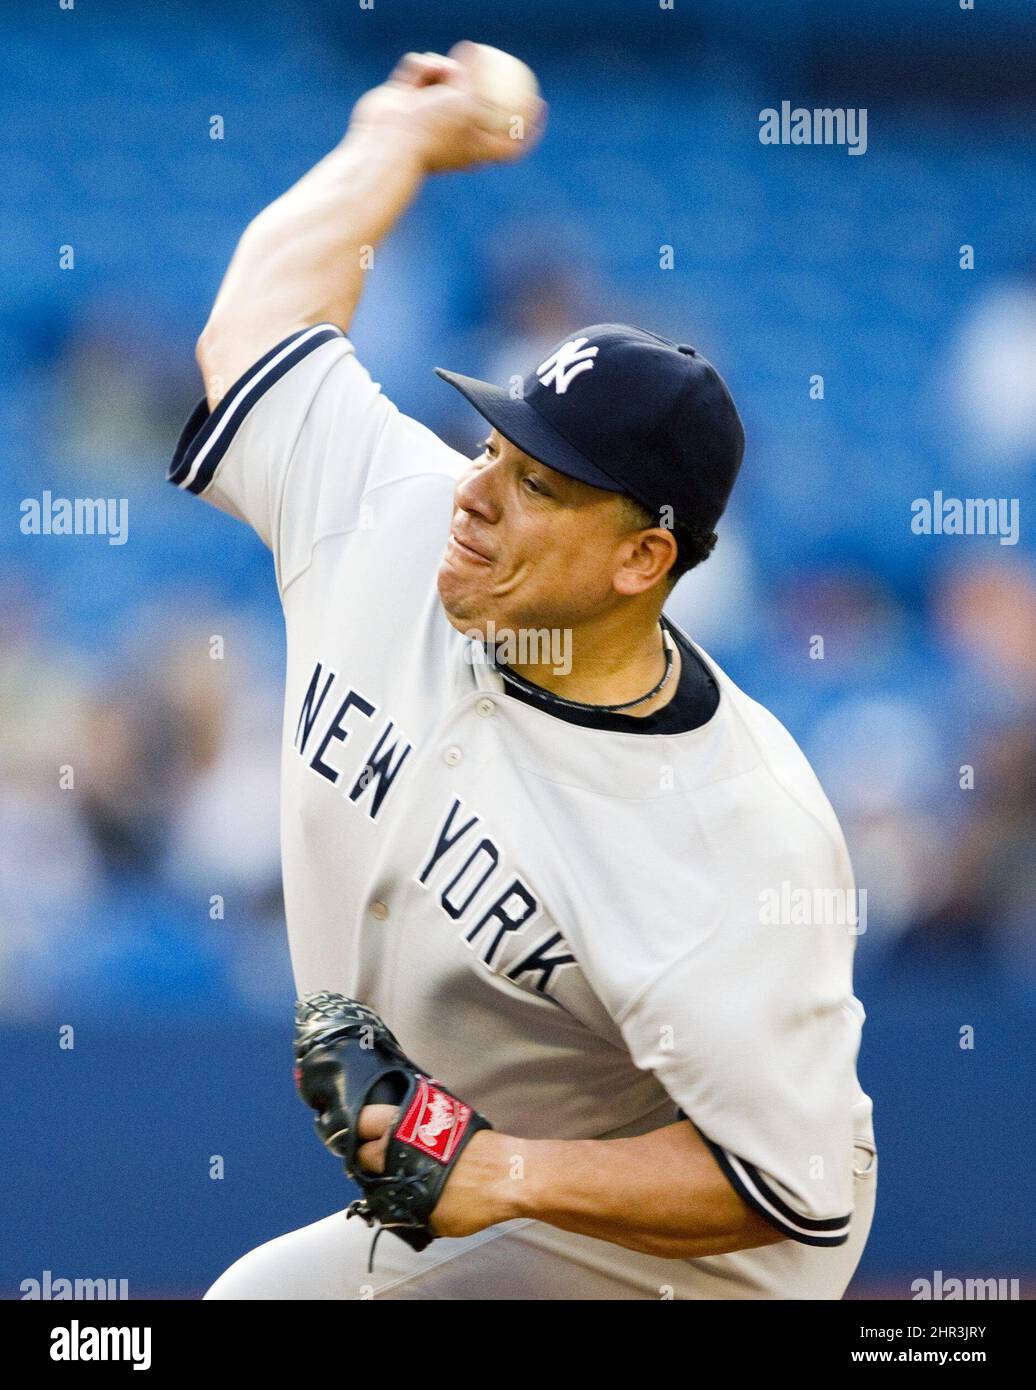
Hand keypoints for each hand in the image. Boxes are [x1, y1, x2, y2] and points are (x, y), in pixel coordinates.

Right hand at [348, 45, 545, 174]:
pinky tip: (414, 74)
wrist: (387, 142)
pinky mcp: (407, 102)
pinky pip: (420, 71)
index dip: (529, 129)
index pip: (510, 143)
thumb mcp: (465, 99)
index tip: (539, 107)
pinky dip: (418, 69)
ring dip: (441, 67)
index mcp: (475, 148)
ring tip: (435, 71)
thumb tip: (476, 50)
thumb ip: (476, 76)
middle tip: (481, 57)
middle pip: (475, 100)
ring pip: (446, 77)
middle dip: (475, 80)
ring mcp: (430, 118)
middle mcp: (454, 135)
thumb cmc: (431, 130)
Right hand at [356, 1103, 518, 1237]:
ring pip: (391, 1112)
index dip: (360, 1167)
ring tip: (391, 1147)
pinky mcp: (448, 1108)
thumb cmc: (470, 1198)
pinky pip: (417, 1113)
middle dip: (361, 1135)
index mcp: (395, 1150)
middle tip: (369, 1155)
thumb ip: (404, 1207)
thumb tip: (392, 1203)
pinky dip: (410, 1124)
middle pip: (367, 1119)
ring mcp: (427, 1112)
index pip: (362, 1154)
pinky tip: (418, 1142)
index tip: (363, 1174)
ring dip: (385, 1126)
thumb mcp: (430, 1216)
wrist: (511, 1174)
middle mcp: (405, 1125)